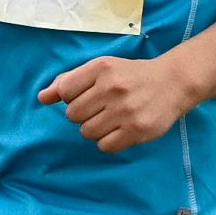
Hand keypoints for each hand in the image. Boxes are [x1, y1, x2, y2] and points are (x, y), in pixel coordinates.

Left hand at [37, 48, 196, 152]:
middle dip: (83, 114)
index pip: (65, 92)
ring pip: (87, 132)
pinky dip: (108, 141)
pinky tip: (119, 130)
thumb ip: (69, 81)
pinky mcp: (137, 130)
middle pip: (73, 115)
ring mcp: (126, 110)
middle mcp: (113, 88)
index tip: (87, 95)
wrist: (173, 83)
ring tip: (111, 119)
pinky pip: (105, 146)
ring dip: (95, 129)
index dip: (71, 98)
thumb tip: (42, 98)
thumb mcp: (101, 69)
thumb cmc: (131, 76)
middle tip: (101, 108)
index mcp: (101, 68)